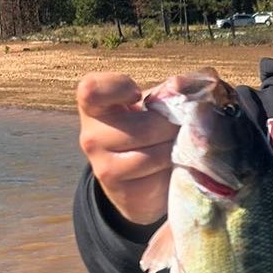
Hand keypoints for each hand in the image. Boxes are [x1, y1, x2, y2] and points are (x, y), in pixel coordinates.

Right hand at [76, 72, 178, 225]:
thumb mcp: (156, 106)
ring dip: (177, 150)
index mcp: (94, 106)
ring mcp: (102, 164)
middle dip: (173, 128)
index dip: (118, 88)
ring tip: (178, 147)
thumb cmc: (148, 131)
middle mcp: (91, 135)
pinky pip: (157, 174)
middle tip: (180, 129)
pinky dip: (173, 168)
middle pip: (146, 127)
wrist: (141, 180)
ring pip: (155, 154)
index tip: (137, 95)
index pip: (92, 90)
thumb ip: (172, 90)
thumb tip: (181, 84)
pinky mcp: (119, 188)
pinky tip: (172, 166)